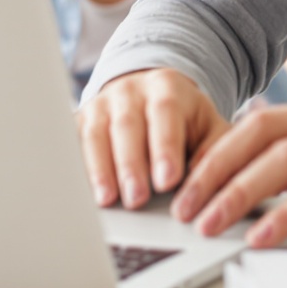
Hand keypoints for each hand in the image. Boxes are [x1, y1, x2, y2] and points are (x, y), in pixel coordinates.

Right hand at [79, 68, 227, 208]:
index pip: (165, 112)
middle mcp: (129, 91)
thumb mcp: (209, 127)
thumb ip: (214, 150)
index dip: (164, 147)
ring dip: (100, 168)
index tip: (167, 181)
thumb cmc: (184, 120)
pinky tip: (81, 189)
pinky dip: (76, 165)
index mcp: (166, 87)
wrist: (150, 96)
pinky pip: (73, 141)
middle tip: (136, 199)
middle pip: (126, 125)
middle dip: (130, 164)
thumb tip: (205, 181)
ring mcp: (100, 104)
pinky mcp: (80, 120)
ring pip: (95, 134)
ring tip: (107, 200)